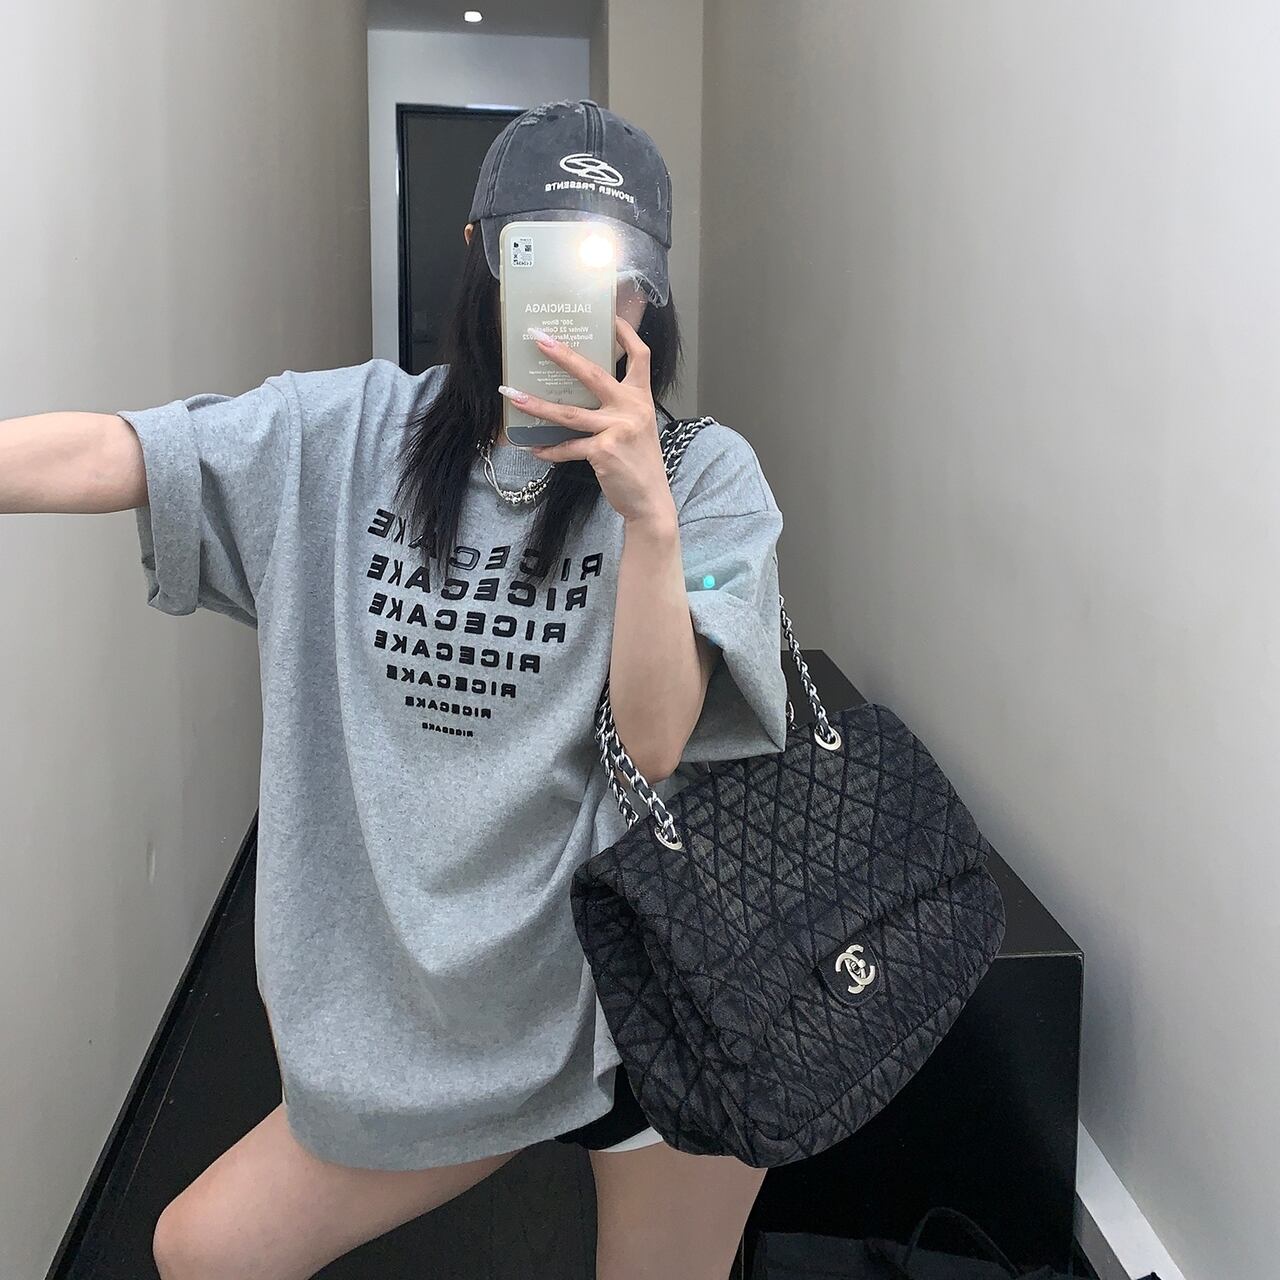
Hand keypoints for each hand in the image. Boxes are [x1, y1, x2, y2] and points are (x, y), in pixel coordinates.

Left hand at [497, 315, 674, 526]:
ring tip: (512, 395)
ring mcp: (617, 429)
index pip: (640, 355)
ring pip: (569, 413)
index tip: (609, 315)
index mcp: (641, 397)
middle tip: (537, 338)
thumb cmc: (639, 463)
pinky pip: (568, 447)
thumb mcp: (636, 427)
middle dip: (562, 354)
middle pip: (593, 373)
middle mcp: (631, 408)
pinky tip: (533, 448)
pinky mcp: (603, 452)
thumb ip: (616, 408)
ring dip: (537, 404)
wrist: (650, 500)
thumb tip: (577, 394)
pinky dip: (549, 450)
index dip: (626, 332)